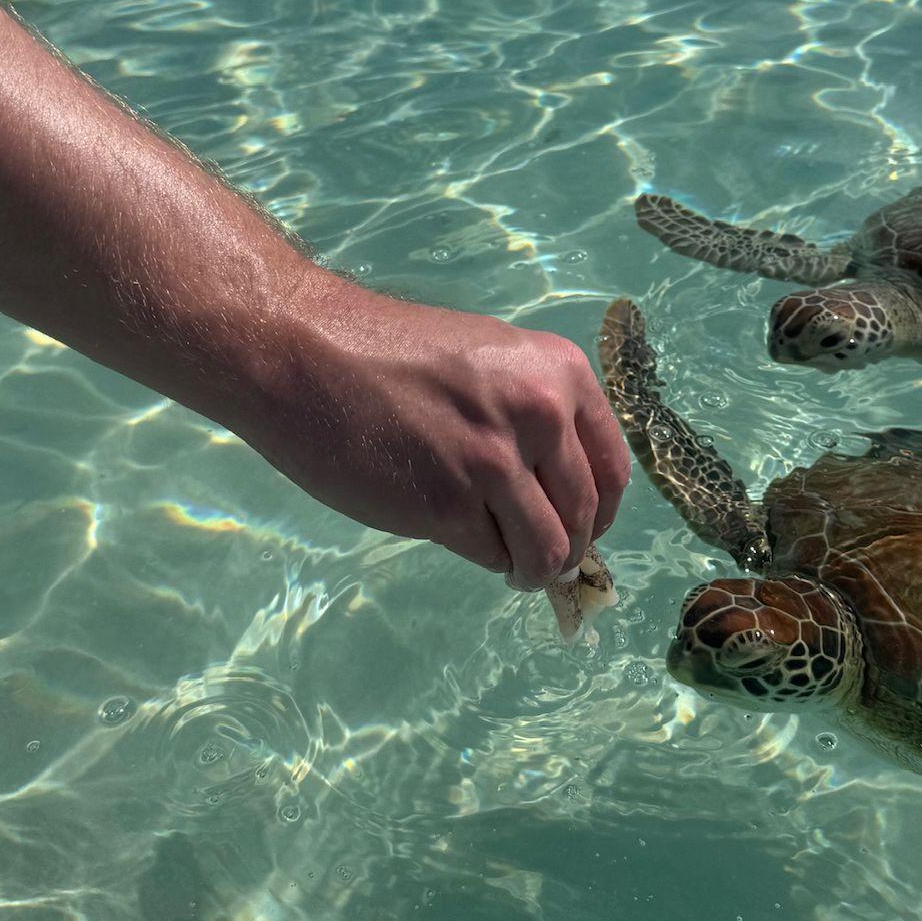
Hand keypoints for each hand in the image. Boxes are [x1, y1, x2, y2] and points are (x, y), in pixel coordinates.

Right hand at [240, 269, 630, 589]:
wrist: (308, 351)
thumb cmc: (392, 352)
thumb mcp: (491, 359)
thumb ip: (534, 410)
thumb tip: (563, 484)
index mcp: (560, 372)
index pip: (613, 466)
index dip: (602, 511)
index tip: (586, 527)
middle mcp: (541, 413)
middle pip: (585, 514)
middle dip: (571, 548)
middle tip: (546, 558)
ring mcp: (495, 461)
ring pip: (549, 549)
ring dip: (536, 569)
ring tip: (514, 566)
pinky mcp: (448, 505)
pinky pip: (493, 554)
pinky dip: (488, 559)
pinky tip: (464, 540)